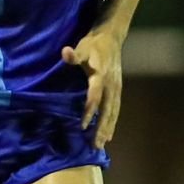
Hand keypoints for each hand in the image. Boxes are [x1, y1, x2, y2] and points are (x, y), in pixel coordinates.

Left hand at [62, 28, 124, 143]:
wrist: (111, 38)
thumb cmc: (93, 45)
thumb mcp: (82, 47)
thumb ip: (74, 54)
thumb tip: (65, 52)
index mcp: (100, 76)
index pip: (94, 97)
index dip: (89, 111)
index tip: (82, 126)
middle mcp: (110, 85)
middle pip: (106, 110)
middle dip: (101, 128)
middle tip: (96, 145)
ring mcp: (116, 88)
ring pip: (113, 112)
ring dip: (108, 129)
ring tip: (102, 144)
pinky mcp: (117, 90)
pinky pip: (116, 109)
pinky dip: (112, 123)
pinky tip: (109, 135)